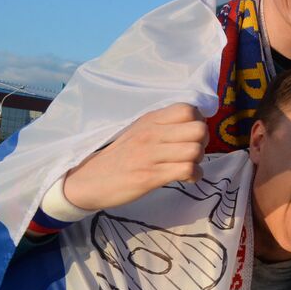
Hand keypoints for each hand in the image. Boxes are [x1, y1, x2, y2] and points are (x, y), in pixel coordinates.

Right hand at [63, 104, 206, 211]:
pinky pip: (187, 170)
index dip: (198, 122)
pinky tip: (186, 178)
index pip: (188, 109)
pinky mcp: (149, 176)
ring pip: (195, 151)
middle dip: (202, 143)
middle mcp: (151, 133)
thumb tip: (196, 122)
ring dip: (198, 161)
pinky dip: (194, 176)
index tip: (189, 135)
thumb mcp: (139, 131)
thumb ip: (164, 125)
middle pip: (199, 130)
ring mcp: (150, 155)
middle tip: (191, 153)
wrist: (88, 180)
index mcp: (150, 120)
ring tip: (187, 166)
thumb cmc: (119, 156)